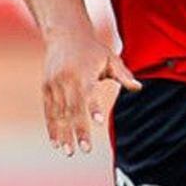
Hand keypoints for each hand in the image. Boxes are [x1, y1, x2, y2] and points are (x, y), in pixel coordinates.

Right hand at [42, 25, 140, 155]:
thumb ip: (123, 75)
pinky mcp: (46, 88)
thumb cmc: (92, 49)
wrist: (65, 34)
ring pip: (59, 113)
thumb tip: (138, 87)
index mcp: (84, 72)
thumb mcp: (110, 58)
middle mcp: (67, 79)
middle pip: (73, 108)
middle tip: (85, 149)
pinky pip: (49, 111)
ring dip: (63, 133)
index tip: (101, 122)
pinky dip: (52, 127)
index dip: (94, 108)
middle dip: (79, 130)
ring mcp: (54, 84)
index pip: (89, 92)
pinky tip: (56, 143)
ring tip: (69, 152)